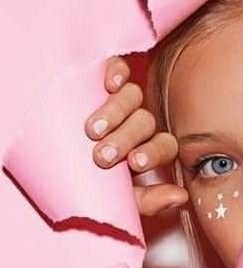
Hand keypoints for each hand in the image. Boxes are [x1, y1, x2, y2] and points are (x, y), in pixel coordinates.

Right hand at [84, 56, 188, 215]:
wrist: (38, 163)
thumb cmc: (82, 182)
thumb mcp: (114, 198)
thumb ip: (148, 200)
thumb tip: (181, 196)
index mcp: (144, 149)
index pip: (163, 146)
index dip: (154, 152)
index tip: (135, 163)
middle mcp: (135, 123)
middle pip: (145, 122)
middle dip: (127, 138)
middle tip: (104, 154)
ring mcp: (119, 99)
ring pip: (132, 96)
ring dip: (116, 112)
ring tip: (93, 129)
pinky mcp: (100, 78)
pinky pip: (118, 67)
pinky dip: (117, 72)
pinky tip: (110, 84)